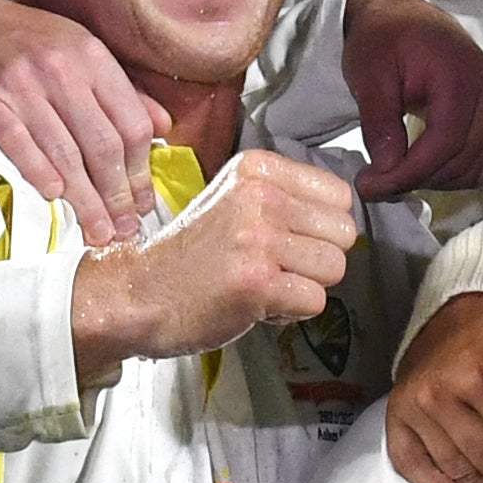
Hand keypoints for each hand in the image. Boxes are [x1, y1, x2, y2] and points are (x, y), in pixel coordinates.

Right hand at [0, 0, 158, 246]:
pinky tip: (52, 197)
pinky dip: (37, 170)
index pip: (130, 123)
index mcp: (91, 56)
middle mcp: (61, 68)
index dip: (141, 170)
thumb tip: (163, 126)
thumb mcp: (76, 48)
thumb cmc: (17, 38)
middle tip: (125, 229)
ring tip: (96, 231)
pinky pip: (16, 140)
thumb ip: (120, 88)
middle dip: (117, 194)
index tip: (143, 203)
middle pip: (102, 144)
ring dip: (84, 198)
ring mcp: (21, 82)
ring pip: (64, 151)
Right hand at [70, 152, 356, 379]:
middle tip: (274, 266)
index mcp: (257, 169)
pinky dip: (290, 313)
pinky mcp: (257, 282)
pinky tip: (256, 304)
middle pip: (344, 233)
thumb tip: (345, 215)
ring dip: (305, 286)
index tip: (285, 239)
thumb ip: (287, 198)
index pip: (340, 196)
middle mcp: (260, 197)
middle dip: (317, 259)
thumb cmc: (191, 255)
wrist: (136, 293)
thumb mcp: (235, 200)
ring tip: (264, 283)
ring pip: (335, 267)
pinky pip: (316, 301)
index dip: (321, 228)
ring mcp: (258, 239)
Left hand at [338, 0, 482, 193]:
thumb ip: (378, 120)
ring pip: (472, 169)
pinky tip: (417, 165)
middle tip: (372, 184)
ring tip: (391, 173)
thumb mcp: (368, 72)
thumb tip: (387, 170)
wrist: (404, 17)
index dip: (408, 173)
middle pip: (461, 160)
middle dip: (414, 180)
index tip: (369, 186)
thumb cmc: (383, 37)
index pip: (444, 141)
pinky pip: (479, 164)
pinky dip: (447, 174)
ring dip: (431, 181)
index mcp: (462, 73)